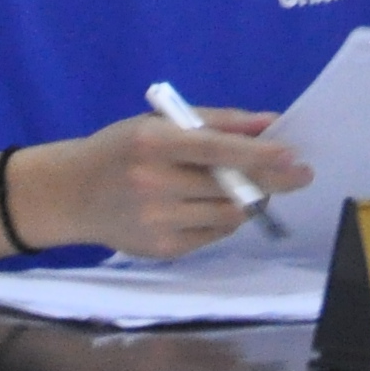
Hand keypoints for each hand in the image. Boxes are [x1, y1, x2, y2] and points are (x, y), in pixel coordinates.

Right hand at [26, 104, 309, 259]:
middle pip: (229, 188)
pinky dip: (224, 220)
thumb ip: (218, 121)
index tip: (294, 156)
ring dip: (248, 200)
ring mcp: (157, 222)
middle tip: (299, 174)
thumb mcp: (160, 122)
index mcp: (153, 143)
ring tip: (247, 185)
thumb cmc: (122, 149)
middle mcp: (154, 185)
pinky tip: (210, 205)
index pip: (215, 150)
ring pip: (228, 215)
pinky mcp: (161, 249)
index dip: (259, 154)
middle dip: (270, 181)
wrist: (71, 194)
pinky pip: (213, 236)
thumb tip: (270, 124)